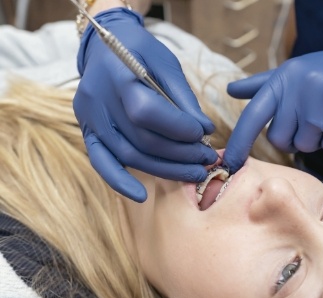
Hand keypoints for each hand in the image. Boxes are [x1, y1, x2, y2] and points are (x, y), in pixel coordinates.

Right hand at [75, 8, 216, 201]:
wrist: (104, 48)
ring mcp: (90, 120)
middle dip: (181, 154)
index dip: (179, 128)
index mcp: (118, 76)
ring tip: (194, 172)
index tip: (204, 133)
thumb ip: (183, 98)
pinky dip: (120, 182)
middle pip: (142, 140)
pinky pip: (101, 162)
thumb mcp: (166, 63)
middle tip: (207, 158)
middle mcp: (99, 102)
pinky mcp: (88, 132)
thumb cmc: (140, 51)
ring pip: (129, 155)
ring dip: (165, 169)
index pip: (147, 112)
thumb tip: (205, 130)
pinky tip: (142, 196)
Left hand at [224, 43, 322, 172]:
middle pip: (280, 140)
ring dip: (316, 139)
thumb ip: (259, 85)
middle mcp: (299, 86)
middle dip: (292, 139)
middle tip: (309, 120)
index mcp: (282, 79)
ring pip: (306, 146)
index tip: (229, 163)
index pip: (252, 116)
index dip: (238, 142)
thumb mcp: (290, 73)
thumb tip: (229, 90)